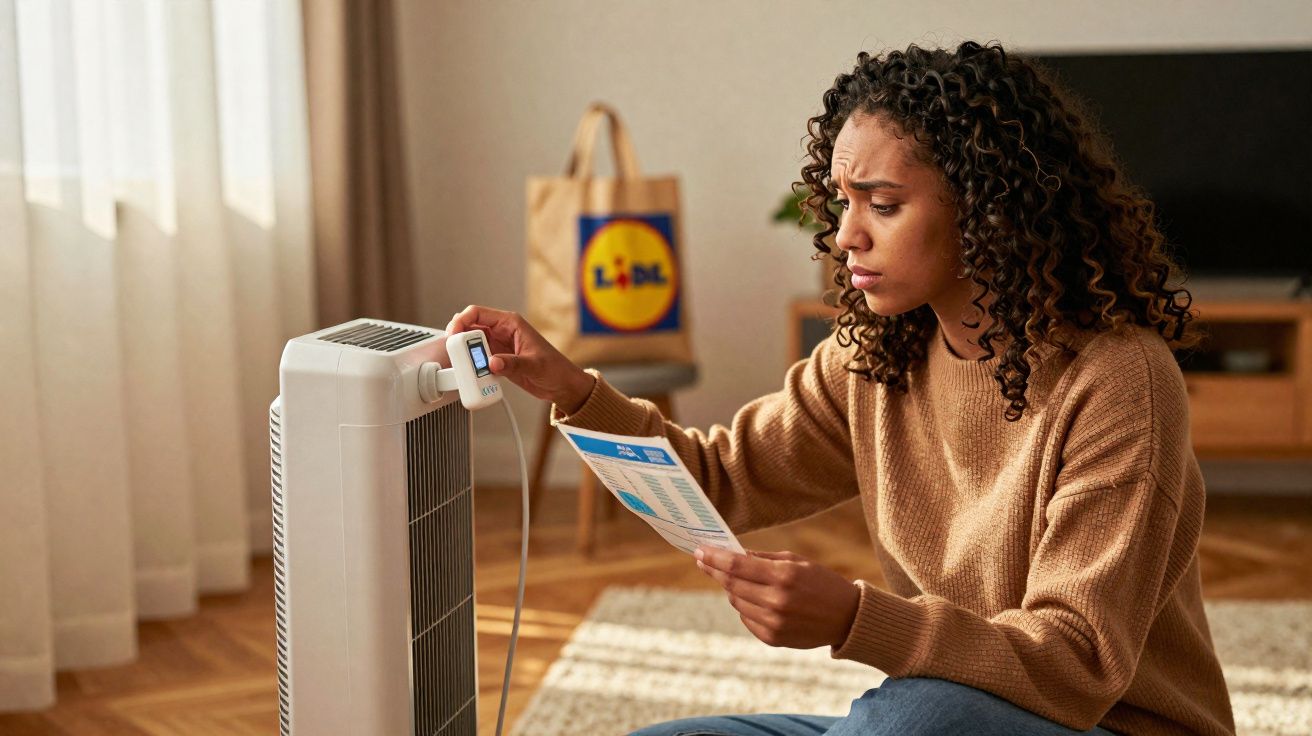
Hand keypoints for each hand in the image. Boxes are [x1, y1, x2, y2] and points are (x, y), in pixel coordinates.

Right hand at [445, 305, 594, 412]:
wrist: (562, 386)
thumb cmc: (555, 369)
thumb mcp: (534, 365)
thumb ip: (512, 364)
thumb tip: (492, 363)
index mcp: (511, 323)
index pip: (478, 313)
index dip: (462, 320)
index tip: (453, 334)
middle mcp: (502, 332)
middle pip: (471, 328)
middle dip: (459, 338)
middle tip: (455, 353)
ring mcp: (499, 346)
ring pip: (472, 344)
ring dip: (465, 354)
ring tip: (464, 366)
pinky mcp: (498, 360)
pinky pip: (478, 360)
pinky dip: (472, 366)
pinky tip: (473, 374)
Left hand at [694, 546, 859, 649]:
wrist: (847, 618)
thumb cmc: (821, 582)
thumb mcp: (797, 561)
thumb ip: (763, 559)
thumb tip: (733, 554)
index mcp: (784, 576)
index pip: (736, 566)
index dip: (714, 558)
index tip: (699, 551)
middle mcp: (777, 601)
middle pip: (731, 585)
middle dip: (715, 571)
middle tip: (705, 561)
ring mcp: (774, 623)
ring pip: (736, 602)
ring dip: (732, 589)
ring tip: (737, 580)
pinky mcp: (773, 638)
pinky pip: (746, 619)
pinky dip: (745, 607)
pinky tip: (756, 600)